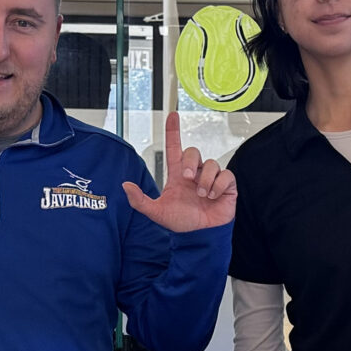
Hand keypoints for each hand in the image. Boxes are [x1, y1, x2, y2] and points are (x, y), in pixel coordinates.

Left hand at [124, 111, 236, 232]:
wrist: (200, 236)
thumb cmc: (181, 222)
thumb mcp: (157, 212)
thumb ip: (140, 201)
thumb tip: (125, 186)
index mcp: (178, 175)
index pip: (175, 147)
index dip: (173, 131)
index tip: (173, 115)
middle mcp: (195, 173)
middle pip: (194, 152)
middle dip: (191, 162)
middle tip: (188, 178)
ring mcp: (211, 178)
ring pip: (211, 164)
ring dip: (205, 180)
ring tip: (202, 195)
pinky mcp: (226, 186)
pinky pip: (226, 175)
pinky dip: (218, 186)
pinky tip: (213, 196)